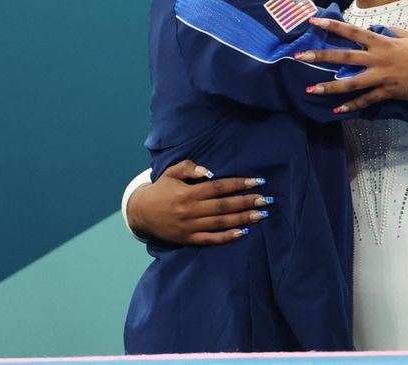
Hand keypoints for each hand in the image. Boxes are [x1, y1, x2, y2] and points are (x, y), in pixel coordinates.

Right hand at [126, 160, 271, 244]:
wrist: (141, 213)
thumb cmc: (161, 189)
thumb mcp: (171, 173)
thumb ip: (190, 168)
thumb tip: (209, 172)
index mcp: (188, 192)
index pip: (219, 187)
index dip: (239, 184)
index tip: (258, 182)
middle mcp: (190, 210)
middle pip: (224, 206)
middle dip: (247, 202)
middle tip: (266, 200)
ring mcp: (190, 226)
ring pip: (221, 223)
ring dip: (243, 219)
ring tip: (261, 215)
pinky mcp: (188, 239)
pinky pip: (211, 239)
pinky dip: (227, 236)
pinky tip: (243, 232)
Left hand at [296, 17, 407, 122]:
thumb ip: (390, 31)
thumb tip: (374, 28)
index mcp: (382, 42)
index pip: (352, 32)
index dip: (332, 26)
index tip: (314, 21)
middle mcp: (377, 59)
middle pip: (344, 57)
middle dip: (320, 56)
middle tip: (299, 57)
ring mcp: (380, 77)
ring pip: (350, 83)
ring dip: (329, 87)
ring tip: (311, 89)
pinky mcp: (385, 93)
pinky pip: (365, 100)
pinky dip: (351, 106)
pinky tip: (337, 111)